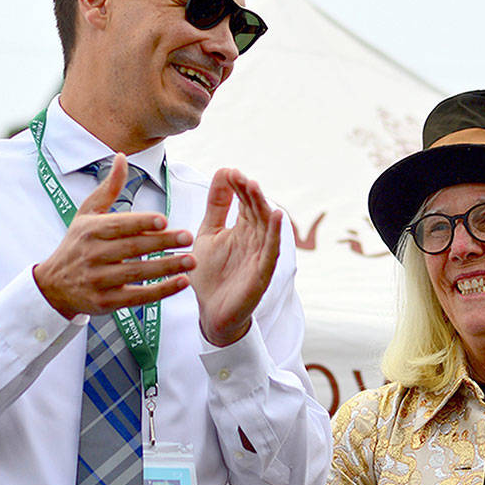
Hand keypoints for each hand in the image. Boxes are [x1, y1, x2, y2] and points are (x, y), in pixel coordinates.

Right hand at [33, 154, 194, 318]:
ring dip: (166, 268)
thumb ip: (109, 188)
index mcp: (90, 231)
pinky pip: (137, 297)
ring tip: (191, 261)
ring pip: (136, 274)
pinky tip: (181, 283)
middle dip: (161, 243)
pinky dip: (160, 292)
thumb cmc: (77, 244)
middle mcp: (92, 255)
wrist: (52, 286)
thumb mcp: (87, 214)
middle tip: (188, 237)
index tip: (164, 219)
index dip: (141, 223)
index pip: (118, 226)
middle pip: (131, 249)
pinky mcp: (105, 303)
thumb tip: (122, 156)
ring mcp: (98, 281)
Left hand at [189, 168, 282, 346]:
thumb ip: (216, 205)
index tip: (229, 172)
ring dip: (262, 206)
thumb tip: (223, 172)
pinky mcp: (262, 272)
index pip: (244, 202)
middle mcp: (254, 239)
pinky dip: (275, 232)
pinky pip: (271, 249)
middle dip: (249, 192)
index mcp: (242, 229)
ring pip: (266, 226)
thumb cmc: (211, 275)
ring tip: (254, 187)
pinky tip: (275, 215)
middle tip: (241, 176)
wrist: (211, 313)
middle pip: (256, 210)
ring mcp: (260, 255)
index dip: (238, 187)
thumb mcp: (208, 233)